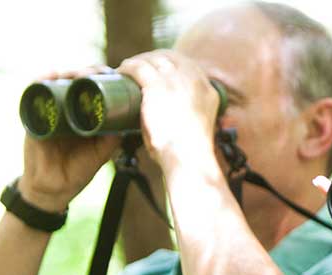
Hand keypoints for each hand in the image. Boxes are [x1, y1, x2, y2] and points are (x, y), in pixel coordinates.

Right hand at [19, 67, 119, 211]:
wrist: (53, 189)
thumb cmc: (77, 171)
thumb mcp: (100, 154)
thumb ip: (111, 140)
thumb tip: (127, 124)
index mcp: (83, 115)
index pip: (92, 89)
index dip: (101, 78)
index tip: (113, 74)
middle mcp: (66, 110)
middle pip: (75, 81)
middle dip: (87, 72)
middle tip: (97, 72)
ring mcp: (49, 111)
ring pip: (57, 83)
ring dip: (67, 73)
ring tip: (78, 74)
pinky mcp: (32, 117)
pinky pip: (33, 95)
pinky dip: (41, 82)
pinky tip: (52, 76)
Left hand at [117, 50, 219, 169]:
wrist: (188, 159)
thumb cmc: (189, 155)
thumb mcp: (198, 130)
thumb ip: (190, 122)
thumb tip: (173, 125)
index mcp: (209, 92)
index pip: (189, 67)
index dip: (170, 64)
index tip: (157, 70)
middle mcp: (195, 81)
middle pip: (171, 58)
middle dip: (153, 58)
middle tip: (139, 68)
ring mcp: (176, 82)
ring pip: (153, 60)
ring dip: (139, 61)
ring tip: (127, 69)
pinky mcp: (157, 87)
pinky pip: (139, 68)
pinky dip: (129, 66)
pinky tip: (122, 70)